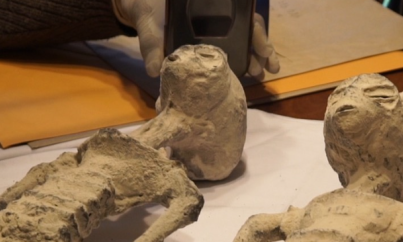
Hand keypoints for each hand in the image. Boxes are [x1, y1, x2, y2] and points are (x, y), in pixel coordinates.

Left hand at [114, 0, 279, 77]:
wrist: (135, 4)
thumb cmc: (143, 5)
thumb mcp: (146, 20)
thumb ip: (151, 41)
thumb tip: (153, 70)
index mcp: (206, 7)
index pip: (241, 16)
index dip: (255, 32)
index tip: (262, 49)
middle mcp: (214, 16)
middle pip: (248, 28)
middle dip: (262, 48)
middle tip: (268, 68)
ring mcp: (212, 29)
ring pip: (243, 39)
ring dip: (256, 56)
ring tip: (263, 73)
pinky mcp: (205, 42)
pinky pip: (229, 48)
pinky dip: (241, 60)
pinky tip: (249, 72)